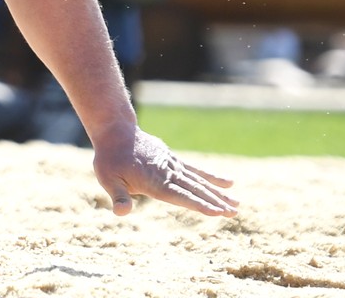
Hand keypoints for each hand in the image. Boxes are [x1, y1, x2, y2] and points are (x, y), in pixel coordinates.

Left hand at [93, 127, 238, 216]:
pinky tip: (229, 182)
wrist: (115, 130)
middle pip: (195, 190)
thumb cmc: (109, 158)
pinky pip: (196, 170)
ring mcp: (172, 165)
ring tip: (237, 204)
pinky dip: (212, 177)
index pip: (181, 197)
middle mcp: (167, 173)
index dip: (199, 205)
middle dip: (215, 202)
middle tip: (234, 213)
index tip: (218, 213)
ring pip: (199, 181)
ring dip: (218, 193)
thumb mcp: (107, 178)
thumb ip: (118, 196)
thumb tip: (121, 213)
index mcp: (154, 182)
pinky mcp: (173, 159)